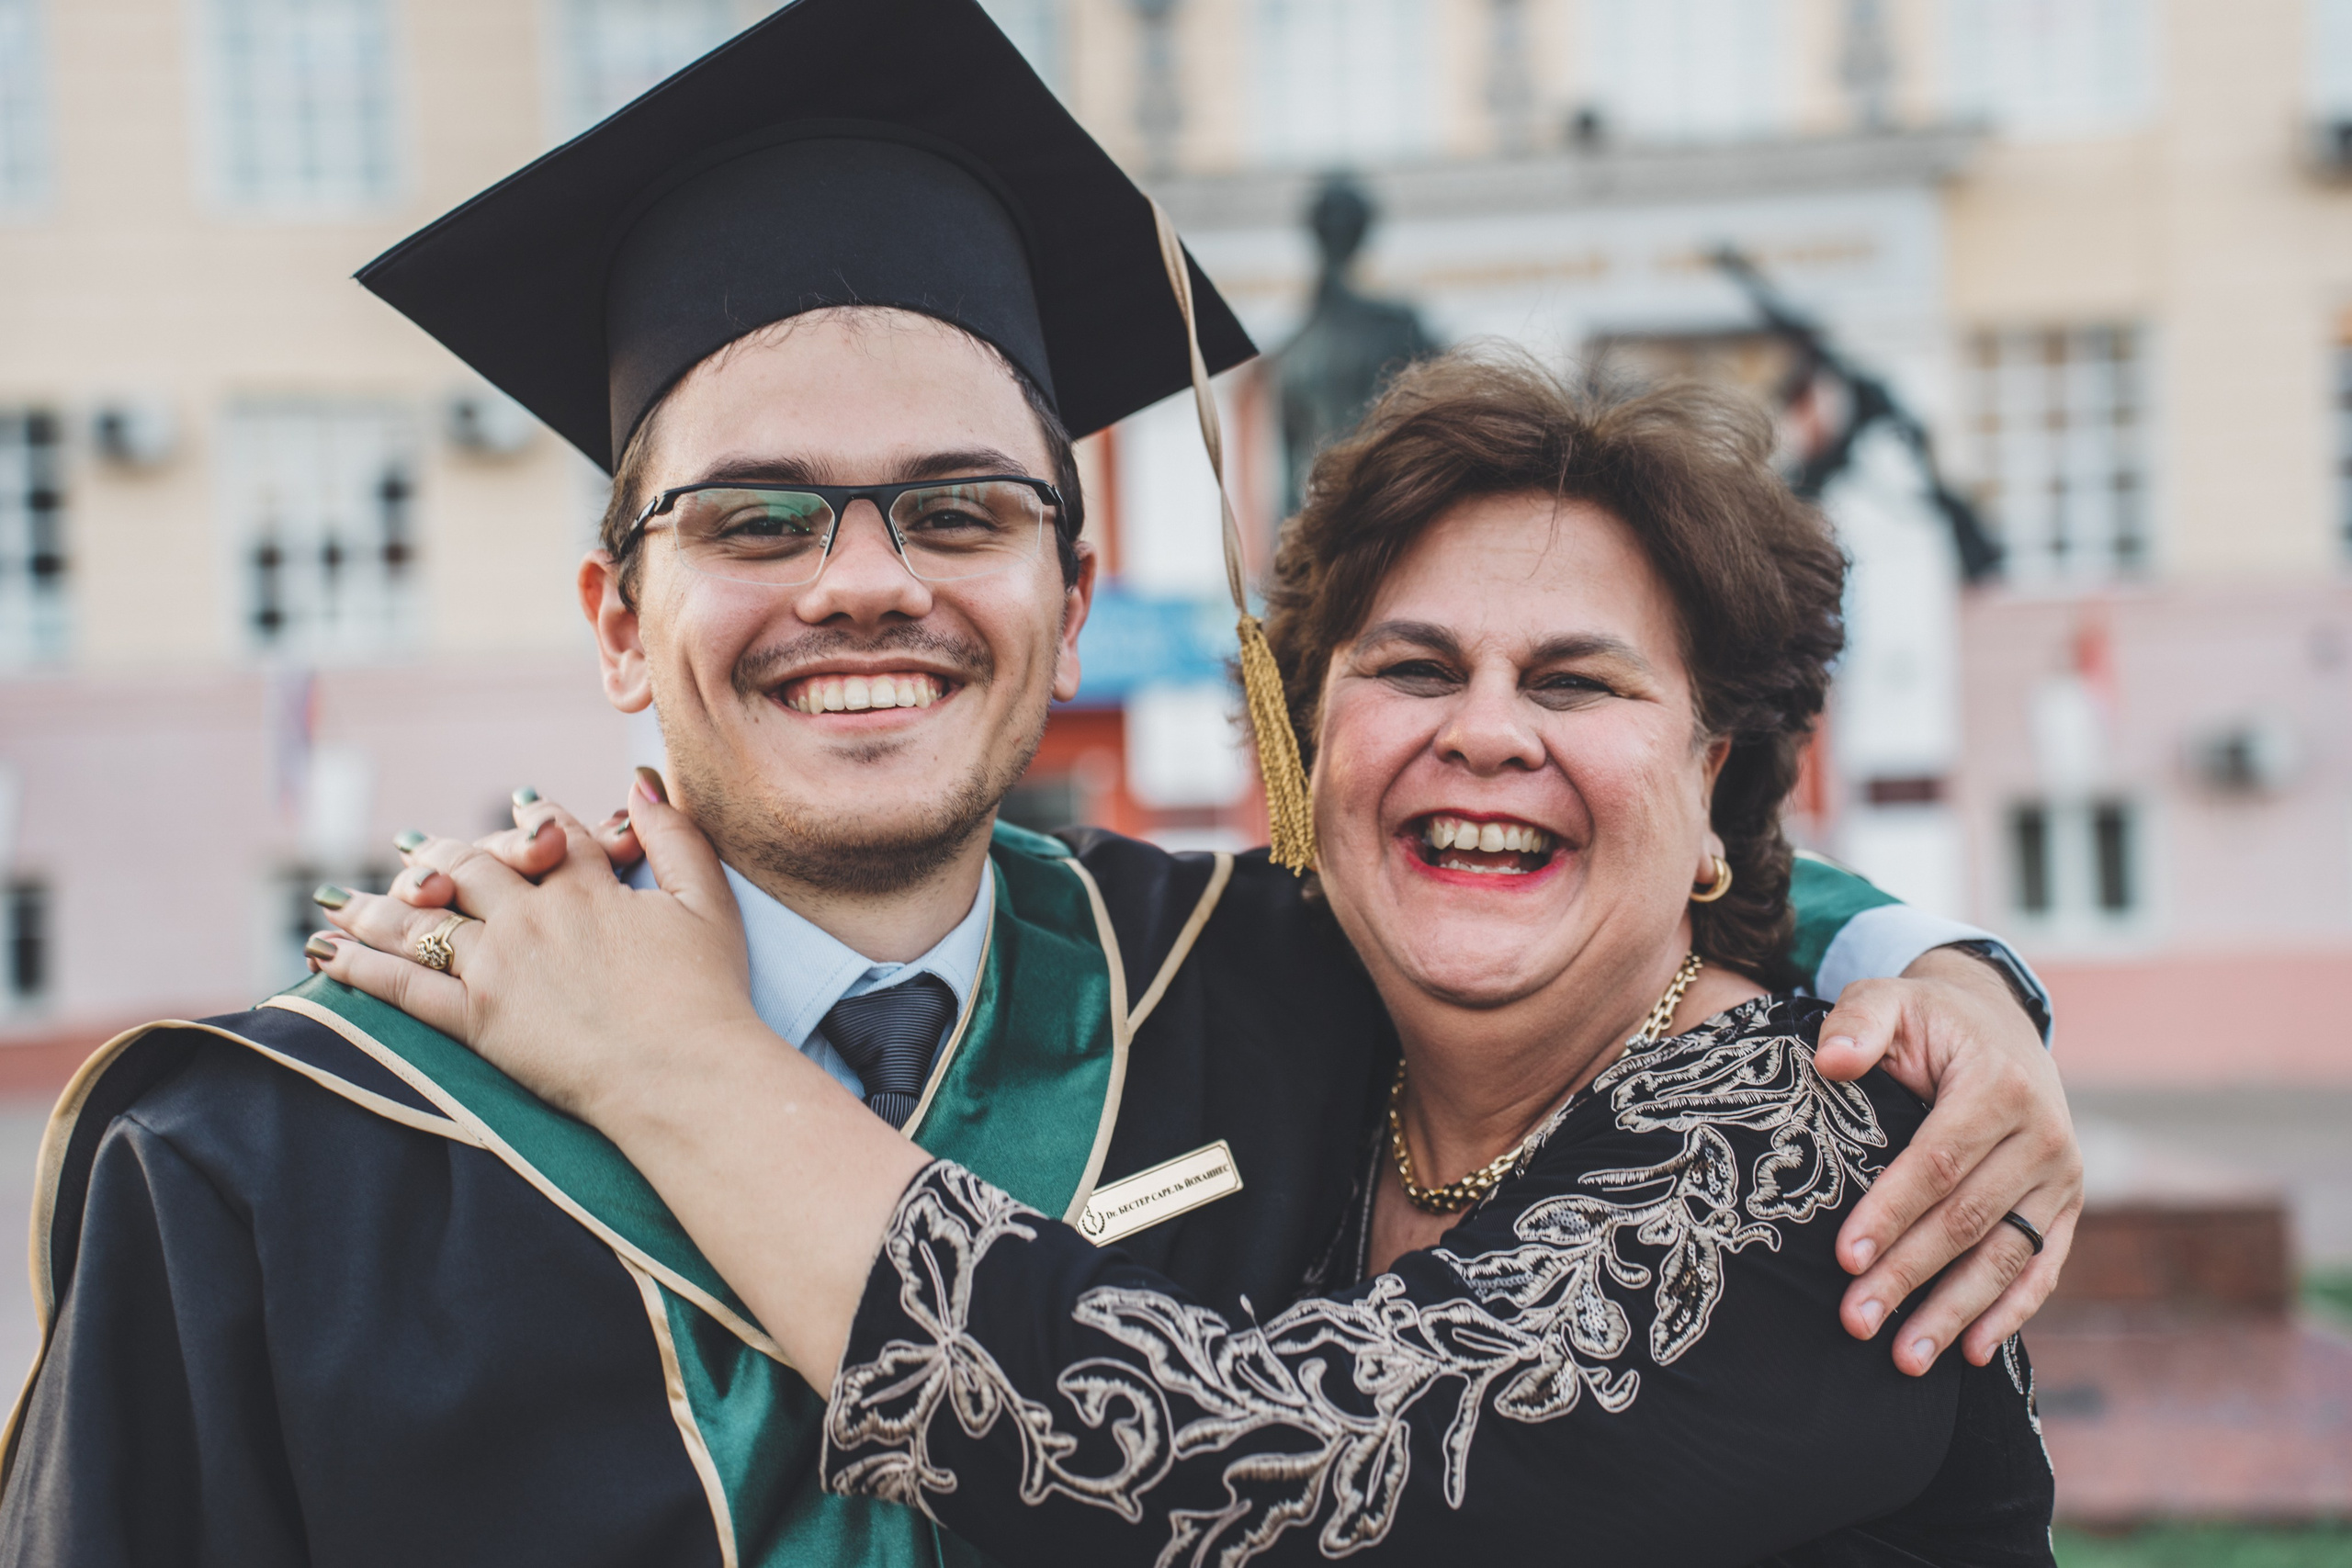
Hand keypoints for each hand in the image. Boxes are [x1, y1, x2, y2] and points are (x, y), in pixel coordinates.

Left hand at [306, 772, 752, 1122]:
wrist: (684, 1074)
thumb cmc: (709, 995)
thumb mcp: (707, 903)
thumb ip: (675, 839)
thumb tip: (639, 785)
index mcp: (587, 888)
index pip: (550, 836)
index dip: (534, 819)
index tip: (519, 805)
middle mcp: (531, 918)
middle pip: (470, 867)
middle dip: (439, 854)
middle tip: (412, 850)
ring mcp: (498, 968)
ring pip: (423, 922)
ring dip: (376, 905)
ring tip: (338, 896)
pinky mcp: (477, 1020)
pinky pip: (403, 987)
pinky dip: (360, 966)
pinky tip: (327, 952)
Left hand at [1812, 947, 2080, 1375]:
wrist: (1997, 1021)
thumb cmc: (1926, 1019)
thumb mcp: (1888, 1000)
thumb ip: (1857, 1022)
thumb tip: (1830, 1061)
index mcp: (1999, 1086)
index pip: (1939, 1162)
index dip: (1893, 1211)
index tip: (1845, 1257)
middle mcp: (2044, 1135)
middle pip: (1969, 1220)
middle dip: (1910, 1275)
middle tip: (1856, 1322)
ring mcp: (2062, 1176)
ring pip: (2006, 1256)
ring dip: (1955, 1312)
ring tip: (1904, 1358)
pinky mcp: (2066, 1205)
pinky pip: (2042, 1266)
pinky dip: (2012, 1312)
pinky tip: (1974, 1353)